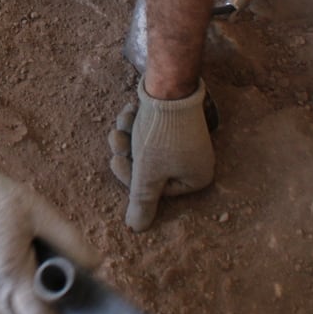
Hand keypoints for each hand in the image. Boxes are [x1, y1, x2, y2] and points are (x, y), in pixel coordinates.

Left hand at [108, 79, 214, 230]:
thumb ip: (142, 202)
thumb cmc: (161, 134)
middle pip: (150, 169)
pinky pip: (151, 131)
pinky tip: (130, 110)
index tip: (118, 161)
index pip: (157, 191)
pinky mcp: (176, 123)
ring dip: (128, 136)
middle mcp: (195, 161)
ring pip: (146, 148)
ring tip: (122, 123)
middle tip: (115, 141)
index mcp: (197, 178)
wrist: (170, 84)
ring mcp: (186, 141)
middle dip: (128, 154)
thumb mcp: (147, 173)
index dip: (132, 177)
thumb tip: (136, 229)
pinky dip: (137, 123)